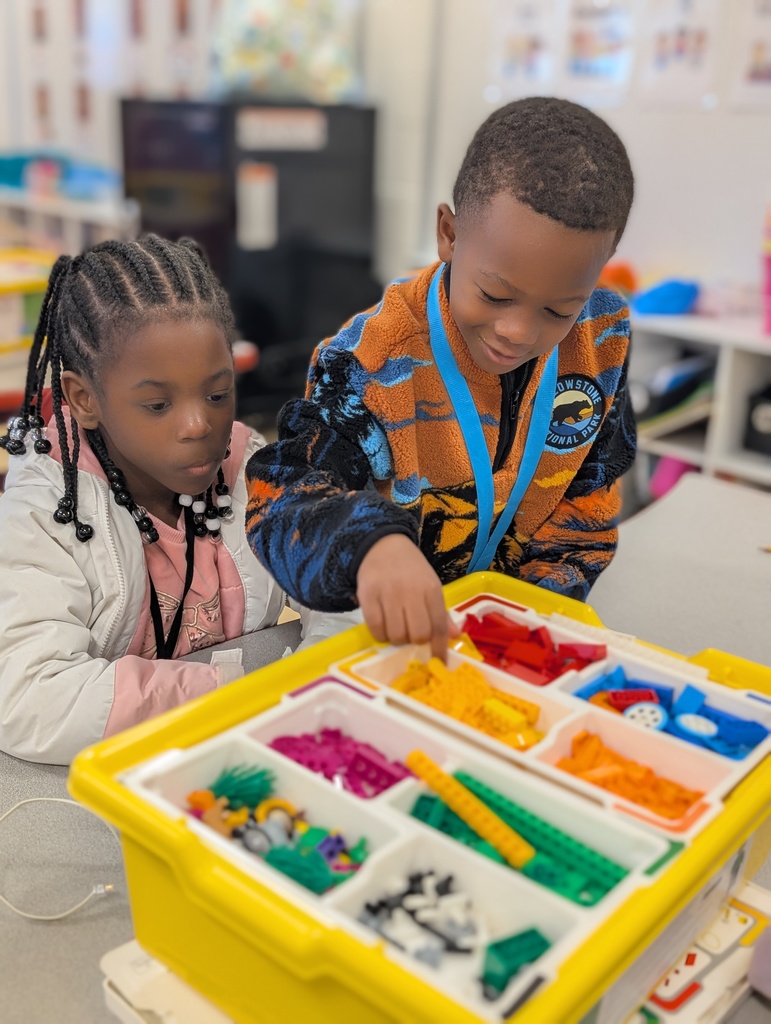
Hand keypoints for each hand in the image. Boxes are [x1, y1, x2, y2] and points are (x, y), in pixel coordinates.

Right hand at [356, 535, 459, 659]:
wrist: (383, 545)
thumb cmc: (410, 570)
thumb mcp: (430, 586)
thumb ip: (441, 613)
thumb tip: (454, 636)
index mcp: (431, 590)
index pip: (438, 626)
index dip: (439, 648)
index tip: (438, 662)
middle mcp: (411, 592)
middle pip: (417, 634)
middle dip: (415, 642)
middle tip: (410, 635)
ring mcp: (388, 594)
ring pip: (396, 635)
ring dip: (396, 639)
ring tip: (396, 629)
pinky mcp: (368, 596)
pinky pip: (375, 628)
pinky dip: (380, 634)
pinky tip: (383, 627)